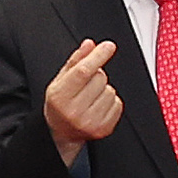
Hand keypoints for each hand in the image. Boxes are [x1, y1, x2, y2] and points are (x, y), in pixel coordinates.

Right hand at [42, 35, 126, 149]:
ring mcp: (90, 122)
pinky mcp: (104, 129)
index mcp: (60, 97)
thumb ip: (75, 61)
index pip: (83, 72)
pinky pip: (118, 104)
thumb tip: (89, 44)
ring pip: (110, 91)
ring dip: (104, 89)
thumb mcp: (60, 81)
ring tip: (91, 97)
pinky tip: (98, 106)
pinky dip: (111, 101)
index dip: (97, 56)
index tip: (109, 46)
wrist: (61, 133)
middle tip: (86, 84)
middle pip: (99, 79)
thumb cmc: (60, 104)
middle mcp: (74, 111)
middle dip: (97, 75)